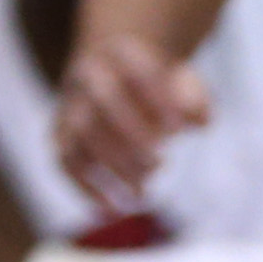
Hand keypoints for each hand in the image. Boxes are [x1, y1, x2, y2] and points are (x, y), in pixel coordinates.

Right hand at [55, 32, 212, 207]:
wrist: (115, 73)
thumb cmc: (161, 84)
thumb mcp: (182, 79)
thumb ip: (195, 96)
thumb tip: (200, 122)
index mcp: (122, 53)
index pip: (137, 72)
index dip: (157, 100)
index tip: (179, 131)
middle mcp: (90, 75)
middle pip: (104, 101)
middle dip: (130, 134)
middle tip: (160, 165)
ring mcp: (72, 105)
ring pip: (81, 133)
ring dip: (110, 166)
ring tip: (141, 194)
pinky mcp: (62, 134)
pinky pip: (64, 160)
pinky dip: (83, 186)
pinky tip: (111, 208)